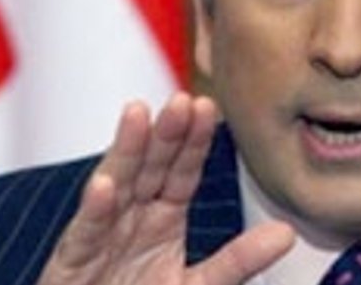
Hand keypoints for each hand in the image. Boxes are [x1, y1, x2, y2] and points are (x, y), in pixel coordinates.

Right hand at [37, 93, 294, 284]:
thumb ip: (238, 260)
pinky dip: (95, 209)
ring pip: (115, 186)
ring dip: (126, 151)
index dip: (194, 142)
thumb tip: (287, 233)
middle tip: (182, 99)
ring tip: (138, 114)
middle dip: (166, 135)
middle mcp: (131, 218)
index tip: (208, 108)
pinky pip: (85, 233)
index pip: (182, 172)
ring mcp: (100, 236)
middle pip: (151, 169)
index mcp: (161, 218)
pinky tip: (105, 185)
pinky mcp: (73, 261)